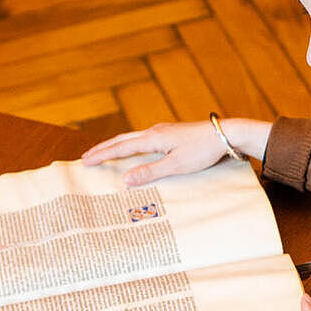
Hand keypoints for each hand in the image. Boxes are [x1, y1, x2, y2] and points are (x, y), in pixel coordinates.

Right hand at [81, 119, 271, 185]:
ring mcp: (163, 131)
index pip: (121, 148)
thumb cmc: (202, 150)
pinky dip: (131, 145)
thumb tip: (126, 179)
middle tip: (87, 156)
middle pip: (123, 140)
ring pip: (133, 137)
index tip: (85, 160)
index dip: (102, 154)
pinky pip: (143, 139)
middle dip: (104, 148)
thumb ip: (150, 172)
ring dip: (116, 145)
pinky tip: (134, 149)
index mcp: (153, 138)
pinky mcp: (171, 134)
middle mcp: (154, 131)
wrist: (225, 134)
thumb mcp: (176, 165)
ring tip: (104, 152)